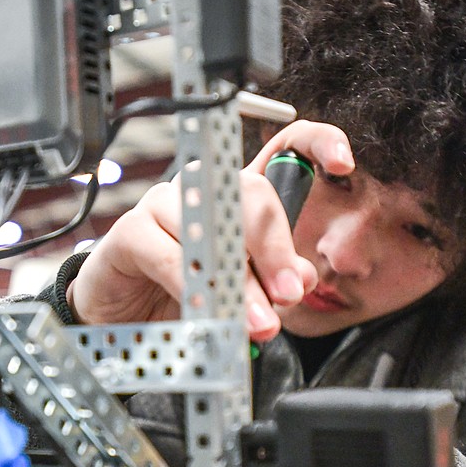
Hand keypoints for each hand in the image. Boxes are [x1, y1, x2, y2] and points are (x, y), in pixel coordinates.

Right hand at [66, 120, 354, 342]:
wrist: (122, 321)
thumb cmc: (185, 296)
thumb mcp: (243, 291)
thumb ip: (275, 280)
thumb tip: (301, 277)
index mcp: (241, 197)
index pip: (284, 148)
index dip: (318, 143)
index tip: (343, 165)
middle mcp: (204, 189)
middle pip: (252, 194)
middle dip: (277, 250)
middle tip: (289, 296)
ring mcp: (165, 204)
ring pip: (213, 228)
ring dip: (239, 282)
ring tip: (258, 323)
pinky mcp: (130, 232)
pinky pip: (168, 255)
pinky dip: (193, 287)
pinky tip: (208, 312)